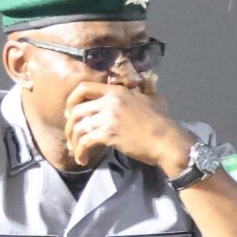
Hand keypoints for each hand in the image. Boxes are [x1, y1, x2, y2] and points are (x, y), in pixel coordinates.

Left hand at [65, 80, 192, 171]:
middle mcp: (109, 101)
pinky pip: (85, 142)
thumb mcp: (155, 99)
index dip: (71, 100)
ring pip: (78, 127)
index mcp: (116, 91)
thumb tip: (152, 77)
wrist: (167, 141)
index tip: (70, 112)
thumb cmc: (162, 121)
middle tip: (72, 136)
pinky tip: (83, 160)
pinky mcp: (109, 134)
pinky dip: (80, 152)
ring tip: (76, 151)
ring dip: (73, 141)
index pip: (83, 88)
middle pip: (76, 110)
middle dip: (69, 126)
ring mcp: (109, 118)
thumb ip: (148, 87)